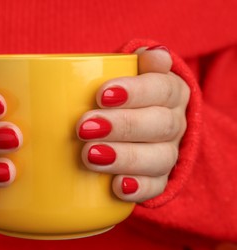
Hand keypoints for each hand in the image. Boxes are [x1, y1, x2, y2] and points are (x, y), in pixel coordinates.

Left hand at [77, 46, 189, 201]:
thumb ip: (135, 63)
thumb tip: (152, 53)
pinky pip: (156, 187)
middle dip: (121, 126)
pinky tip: (117, 187)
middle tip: (83, 127)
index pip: (162, 88)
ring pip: (158, 158)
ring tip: (90, 156)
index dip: (135, 91)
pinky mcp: (158, 179)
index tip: (101, 95)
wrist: (139, 126)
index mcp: (169, 92)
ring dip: (124, 157)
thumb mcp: (129, 74)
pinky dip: (138, 188)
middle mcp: (174, 123)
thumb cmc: (123, 96)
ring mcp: (167, 153)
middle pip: (159, 124)